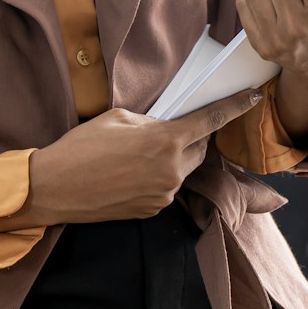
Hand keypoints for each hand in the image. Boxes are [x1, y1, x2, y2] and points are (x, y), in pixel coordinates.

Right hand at [28, 85, 263, 224]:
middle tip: (168, 129)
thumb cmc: (82, 146)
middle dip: (192, 137)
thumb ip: (152, 120)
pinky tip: (131, 172)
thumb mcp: (119, 117)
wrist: (54, 188)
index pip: (211, 121)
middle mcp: (172, 171)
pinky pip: (166, 187)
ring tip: (140, 153)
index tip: (252, 97)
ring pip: (183, 169)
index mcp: (166, 141)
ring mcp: (163, 195)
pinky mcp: (152, 210)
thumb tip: (167, 125)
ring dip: (172, 158)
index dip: (235, 107)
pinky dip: (158, 176)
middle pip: (200, 149)